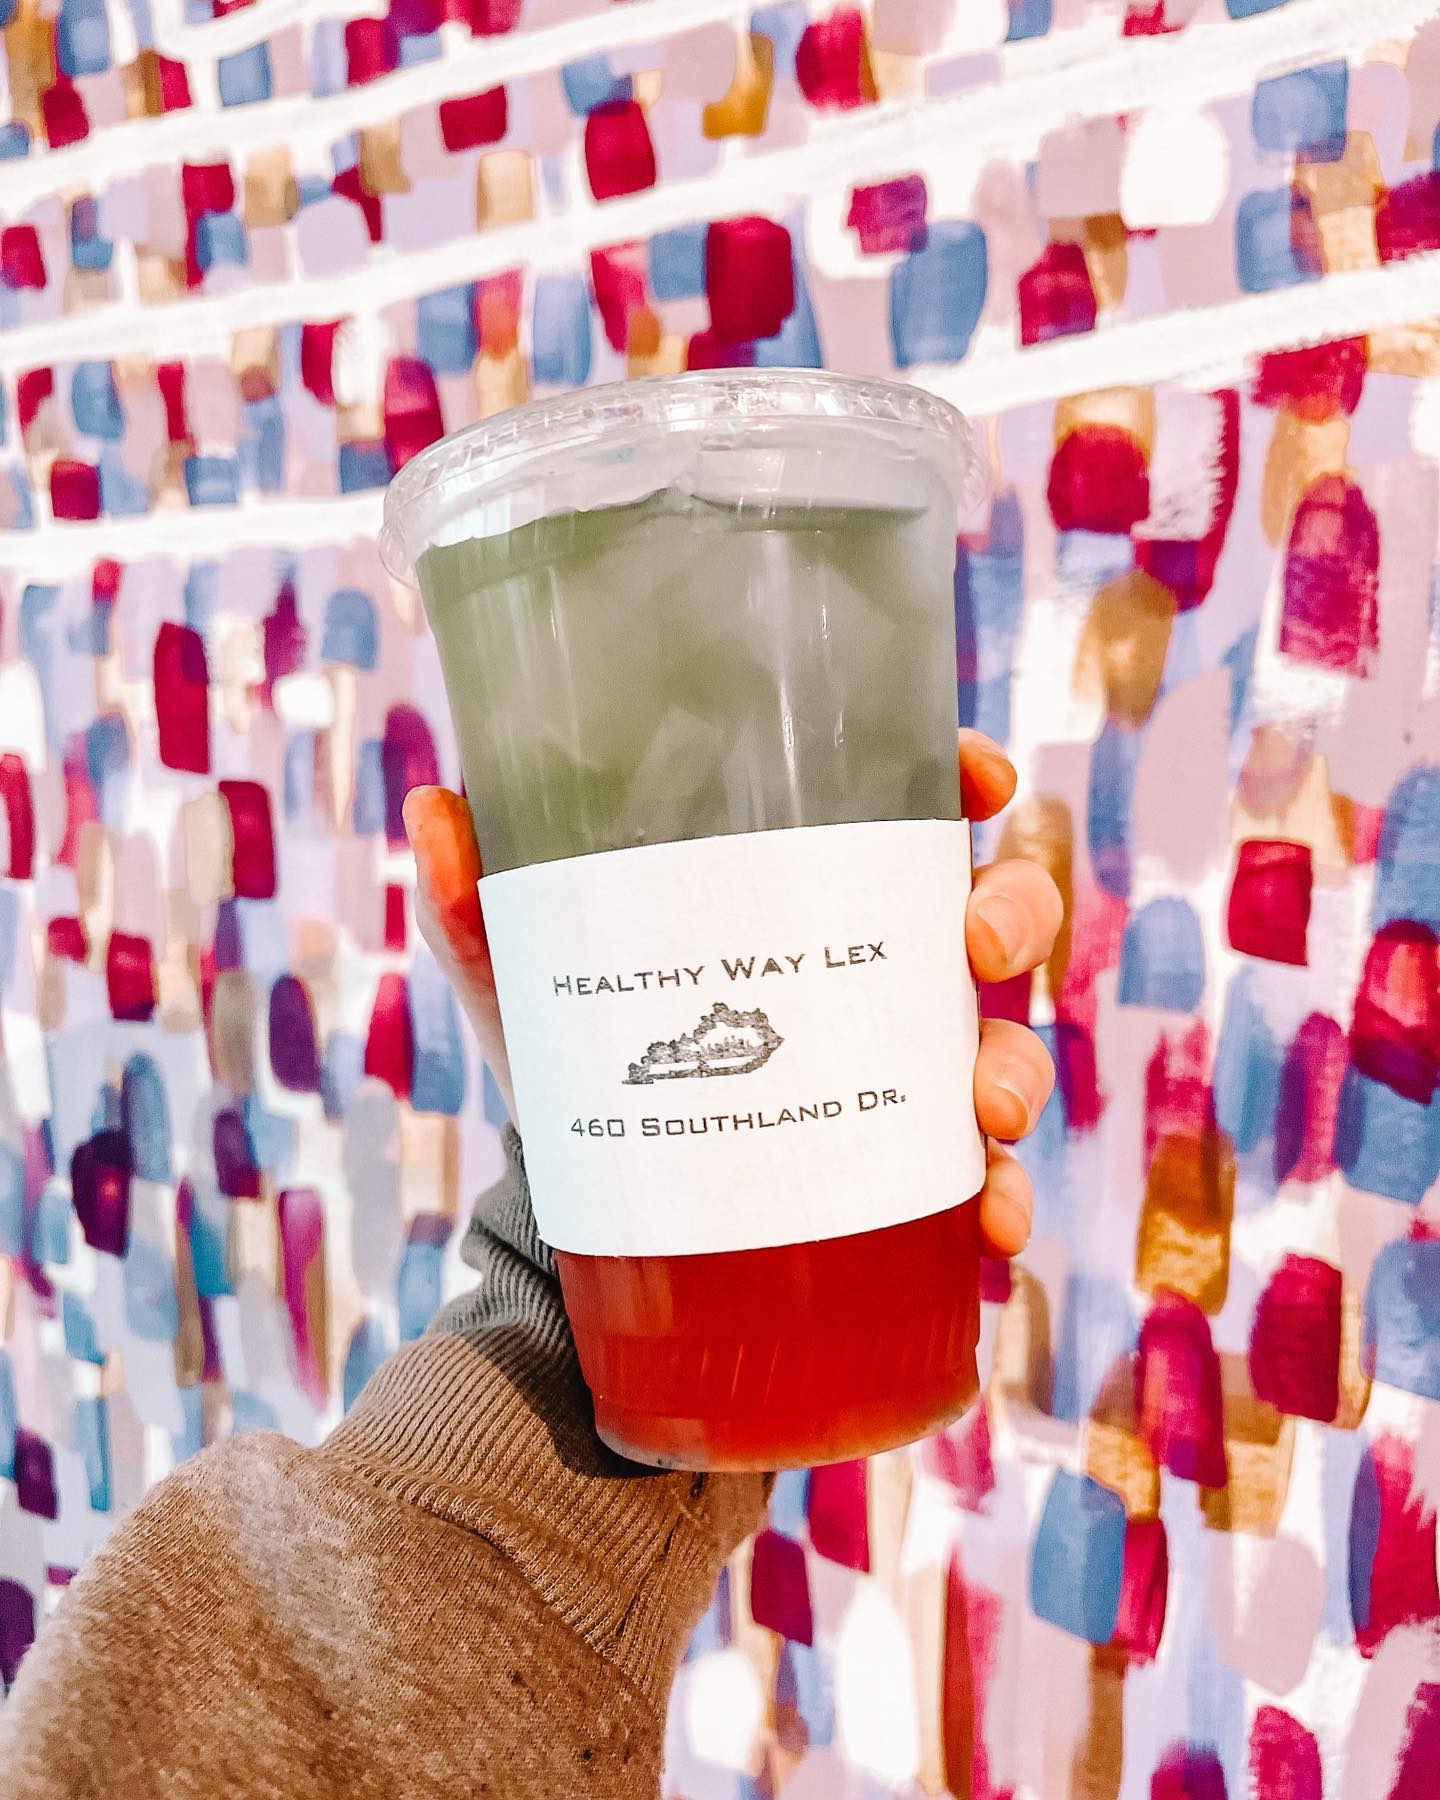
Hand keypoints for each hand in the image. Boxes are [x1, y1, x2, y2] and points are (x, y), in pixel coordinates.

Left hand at [403, 729, 1060, 1258]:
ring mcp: (894, 1072)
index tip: (981, 777)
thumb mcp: (525, 976)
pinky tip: (990, 1229)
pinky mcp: (897, 1172)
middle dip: (1012, 914)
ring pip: (1000, 1043)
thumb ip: (480, 901)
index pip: (904, 811)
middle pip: (987, 911)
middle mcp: (869, 970)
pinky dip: (997, 1201)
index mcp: (803, 891)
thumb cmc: (570, 1053)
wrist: (577, 1207)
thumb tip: (434, 809)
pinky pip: (972, 1181)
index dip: (957, 778)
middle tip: (976, 948)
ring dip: (1015, 1068)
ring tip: (987, 1111)